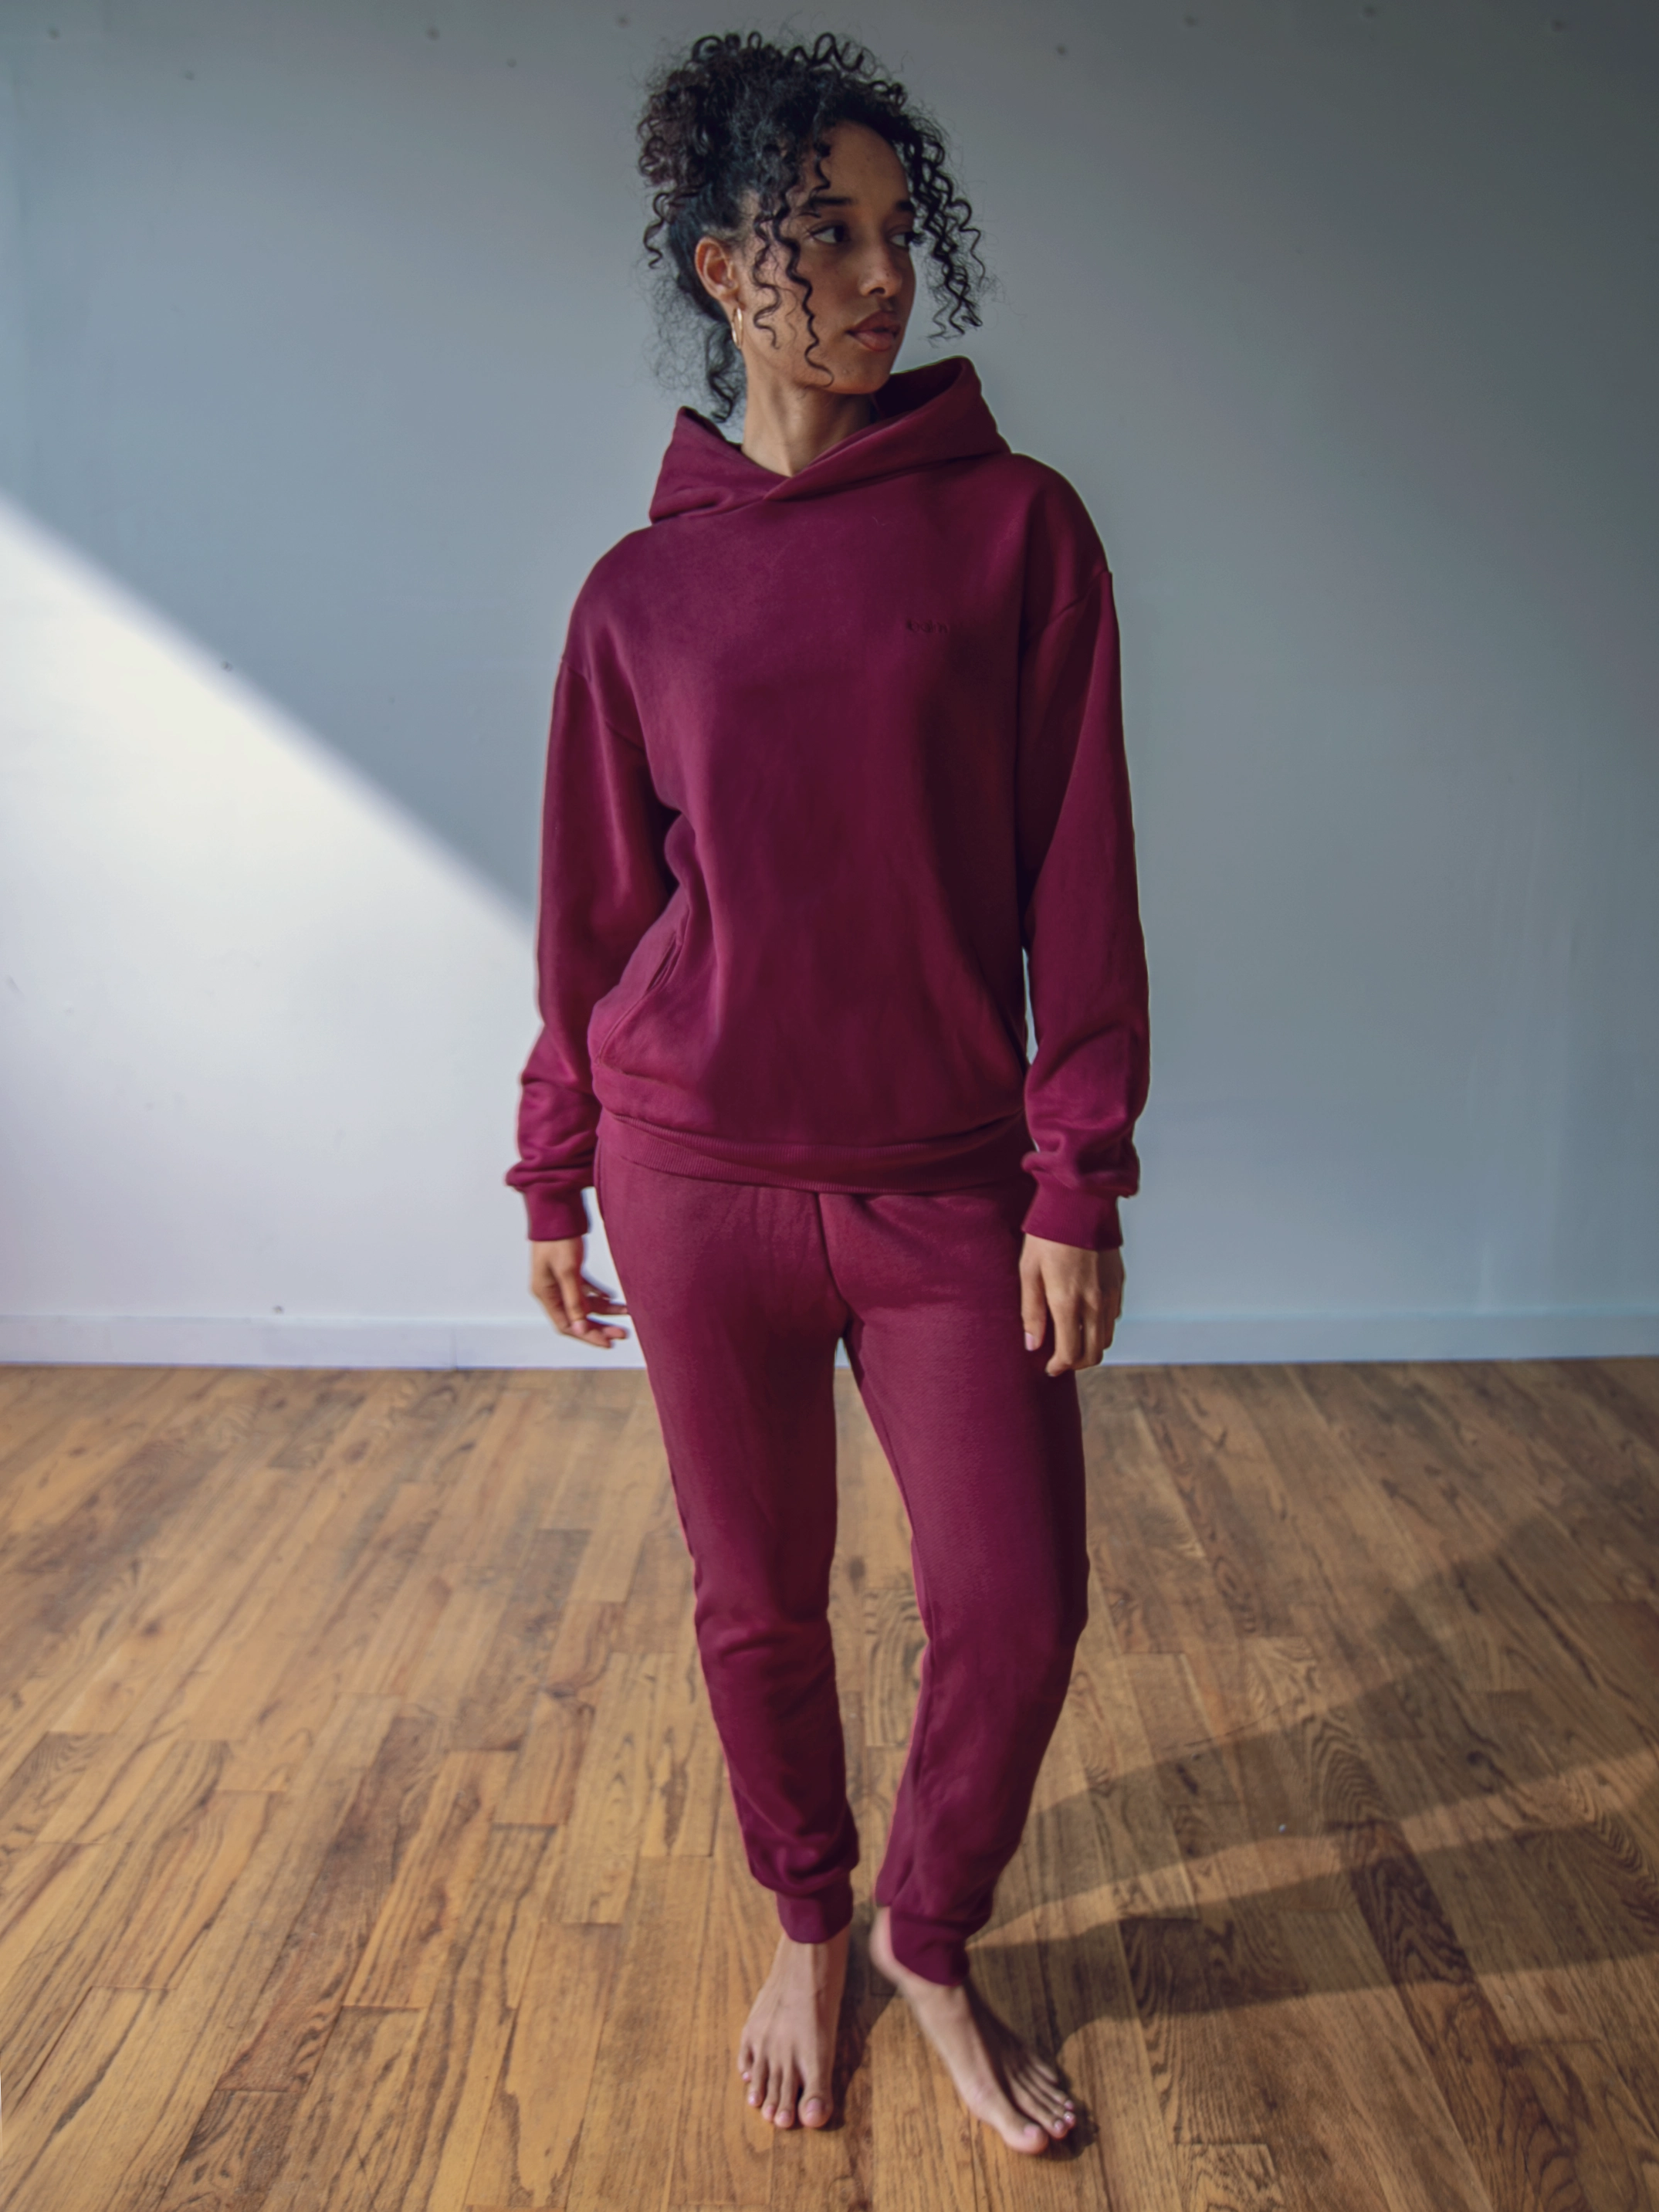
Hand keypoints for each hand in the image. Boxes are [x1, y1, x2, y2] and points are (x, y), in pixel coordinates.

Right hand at [531, 1237, 629, 1347]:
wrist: (556, 1209)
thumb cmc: (559, 1238)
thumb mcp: (568, 1271)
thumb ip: (574, 1300)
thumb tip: (579, 1329)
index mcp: (546, 1294)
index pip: (567, 1325)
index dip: (588, 1336)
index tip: (609, 1343)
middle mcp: (551, 1290)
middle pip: (577, 1317)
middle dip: (600, 1326)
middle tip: (623, 1333)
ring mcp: (560, 1280)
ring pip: (584, 1303)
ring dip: (604, 1309)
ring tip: (626, 1311)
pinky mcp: (569, 1269)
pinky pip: (585, 1289)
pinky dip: (598, 1294)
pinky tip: (613, 1297)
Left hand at [1019, 1235, 1123, 1375]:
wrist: (1081, 1203)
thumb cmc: (1047, 1235)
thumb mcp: (1029, 1271)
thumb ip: (1031, 1311)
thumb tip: (1032, 1345)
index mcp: (1068, 1303)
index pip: (1070, 1353)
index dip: (1059, 1367)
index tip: (1048, 1367)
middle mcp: (1094, 1304)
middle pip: (1094, 1353)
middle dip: (1076, 1362)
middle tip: (1059, 1359)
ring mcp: (1111, 1294)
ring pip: (1107, 1338)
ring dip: (1090, 1346)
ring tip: (1071, 1340)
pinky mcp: (1119, 1283)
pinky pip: (1114, 1317)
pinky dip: (1101, 1327)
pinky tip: (1085, 1318)